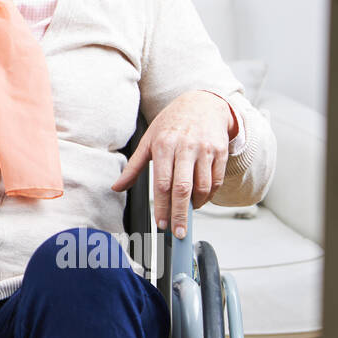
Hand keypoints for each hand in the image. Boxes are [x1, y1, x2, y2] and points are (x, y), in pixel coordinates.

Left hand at [110, 90, 234, 237]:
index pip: (162, 183)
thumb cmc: (172, 123)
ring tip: (187, 213)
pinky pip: (216, 181)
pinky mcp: (220, 152)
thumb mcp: (148, 140)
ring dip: (196, 205)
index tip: (161, 224)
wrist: (202, 104)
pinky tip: (200, 199)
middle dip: (180, 214)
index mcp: (163, 146)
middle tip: (178, 233)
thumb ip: (134, 166)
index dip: (162, 207)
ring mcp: (205, 150)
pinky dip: (209, 195)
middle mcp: (185, 148)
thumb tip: (116, 187)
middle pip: (183, 188)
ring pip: (203, 187)